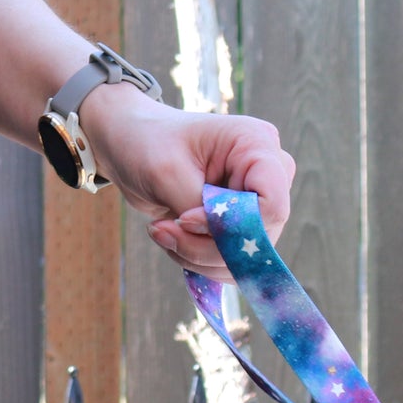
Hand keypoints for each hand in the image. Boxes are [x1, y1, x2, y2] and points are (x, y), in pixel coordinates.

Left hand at [77, 86, 294, 279]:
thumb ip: (201, 210)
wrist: (129, 143)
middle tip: (163, 231)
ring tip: (162, 231)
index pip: (272, 206)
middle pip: (260, 237)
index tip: (185, 219)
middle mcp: (267, 174)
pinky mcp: (240, 222)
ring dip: (197, 255)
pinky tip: (170, 236)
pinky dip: (197, 258)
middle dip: (207, 246)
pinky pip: (230, 259)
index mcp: (257, 145)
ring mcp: (256, 201)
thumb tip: (226, 253)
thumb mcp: (167, 173)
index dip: (233, 227)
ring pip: (245, 255)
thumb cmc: (146, 143)